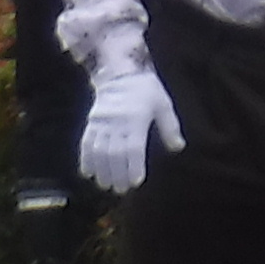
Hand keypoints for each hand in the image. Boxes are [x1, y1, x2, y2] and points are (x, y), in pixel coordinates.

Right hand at [79, 67, 182, 194]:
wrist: (121, 72)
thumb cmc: (146, 91)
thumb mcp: (163, 105)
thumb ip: (170, 127)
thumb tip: (178, 148)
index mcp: (136, 118)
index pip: (133, 146)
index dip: (134, 165)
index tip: (136, 182)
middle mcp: (117, 122)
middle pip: (114, 152)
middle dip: (117, 173)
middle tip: (121, 190)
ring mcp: (101, 123)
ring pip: (98, 150)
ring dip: (101, 170)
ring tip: (105, 186)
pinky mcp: (91, 122)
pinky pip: (86, 142)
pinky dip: (85, 159)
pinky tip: (88, 173)